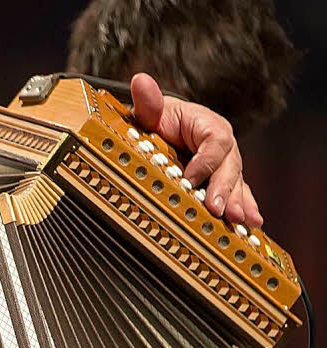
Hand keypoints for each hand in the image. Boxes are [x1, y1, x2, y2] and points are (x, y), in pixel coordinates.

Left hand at [130, 72, 261, 227]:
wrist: (165, 131)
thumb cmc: (159, 121)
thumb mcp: (152, 112)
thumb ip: (149, 101)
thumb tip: (139, 80)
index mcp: (209, 126)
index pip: (214, 142)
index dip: (205, 161)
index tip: (190, 179)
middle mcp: (224, 146)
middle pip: (230, 166)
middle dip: (225, 189)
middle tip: (218, 209)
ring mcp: (227, 165)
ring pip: (237, 183)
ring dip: (240, 202)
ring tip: (240, 220)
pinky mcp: (225, 181)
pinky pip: (238, 194)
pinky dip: (246, 207)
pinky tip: (252, 224)